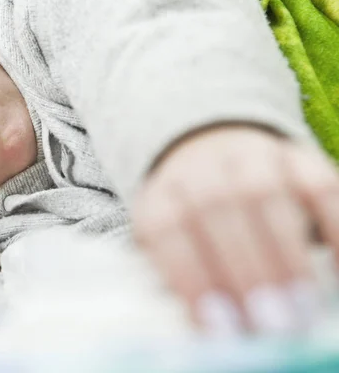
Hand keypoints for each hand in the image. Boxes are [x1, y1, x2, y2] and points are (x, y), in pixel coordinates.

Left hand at [133, 125, 338, 334]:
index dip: (189, 276)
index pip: (165, 229)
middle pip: (215, 210)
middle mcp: (200, 168)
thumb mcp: (174, 246)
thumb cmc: (194, 223)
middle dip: (244, 272)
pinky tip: (337, 273)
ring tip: (302, 306)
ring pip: (263, 194)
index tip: (216, 325)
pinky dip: (333, 229)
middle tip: (269, 322)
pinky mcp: (294, 154)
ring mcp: (248, 155)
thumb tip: (214, 328)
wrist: (216, 156)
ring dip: (285, 255)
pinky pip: (318, 186)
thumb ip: (187, 279)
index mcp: (161, 194)